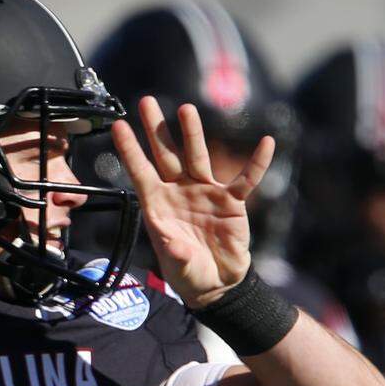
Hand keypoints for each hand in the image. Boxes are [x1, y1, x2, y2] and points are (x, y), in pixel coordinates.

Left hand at [111, 97, 273, 308]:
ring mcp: (204, 193)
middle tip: (147, 101)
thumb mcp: (178, 266)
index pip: (140, 172)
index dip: (130, 150)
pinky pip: (245, 179)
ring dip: (193, 133)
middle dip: (156, 129)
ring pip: (197, 157)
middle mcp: (179, 192)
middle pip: (166, 155)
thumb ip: (174, 252)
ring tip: (186, 109)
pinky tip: (265, 143)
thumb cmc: (189, 273)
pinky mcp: (230, 201)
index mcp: (158, 206)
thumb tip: (169, 241)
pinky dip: (256, 163)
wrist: (216, 283)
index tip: (118, 126)